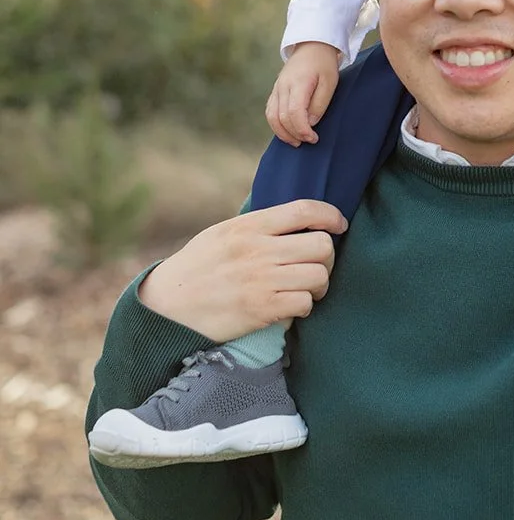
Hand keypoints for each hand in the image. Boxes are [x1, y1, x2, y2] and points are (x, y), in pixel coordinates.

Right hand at [137, 200, 347, 340]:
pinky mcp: (261, 309)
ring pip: (318, 275)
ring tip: (308, 289)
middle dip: (327, 257)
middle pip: (321, 245)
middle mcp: (258, 250)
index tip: (340, 224)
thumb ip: (258, 226)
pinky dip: (305, 306)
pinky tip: (292, 306)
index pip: (304, 210)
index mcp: (249, 226)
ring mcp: (261, 280)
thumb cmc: (197, 267)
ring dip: (319, 284)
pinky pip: (304, 303)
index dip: (331, 215)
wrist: (167, 305)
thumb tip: (296, 221)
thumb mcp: (223, 233)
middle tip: (318, 266)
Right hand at [266, 41, 341, 143]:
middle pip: (281, 117)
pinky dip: (276, 124)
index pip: (294, 112)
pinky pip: (270, 111)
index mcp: (298, 83)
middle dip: (294, 134)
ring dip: (282, 133)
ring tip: (296, 141)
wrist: (312, 46)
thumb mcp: (330, 82)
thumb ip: (320, 103)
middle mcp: (283, 86)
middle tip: (308, 141)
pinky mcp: (275, 90)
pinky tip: (287, 131)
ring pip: (272, 116)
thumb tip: (310, 123)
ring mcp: (277, 88)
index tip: (314, 138)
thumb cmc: (323, 64)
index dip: (302, 129)